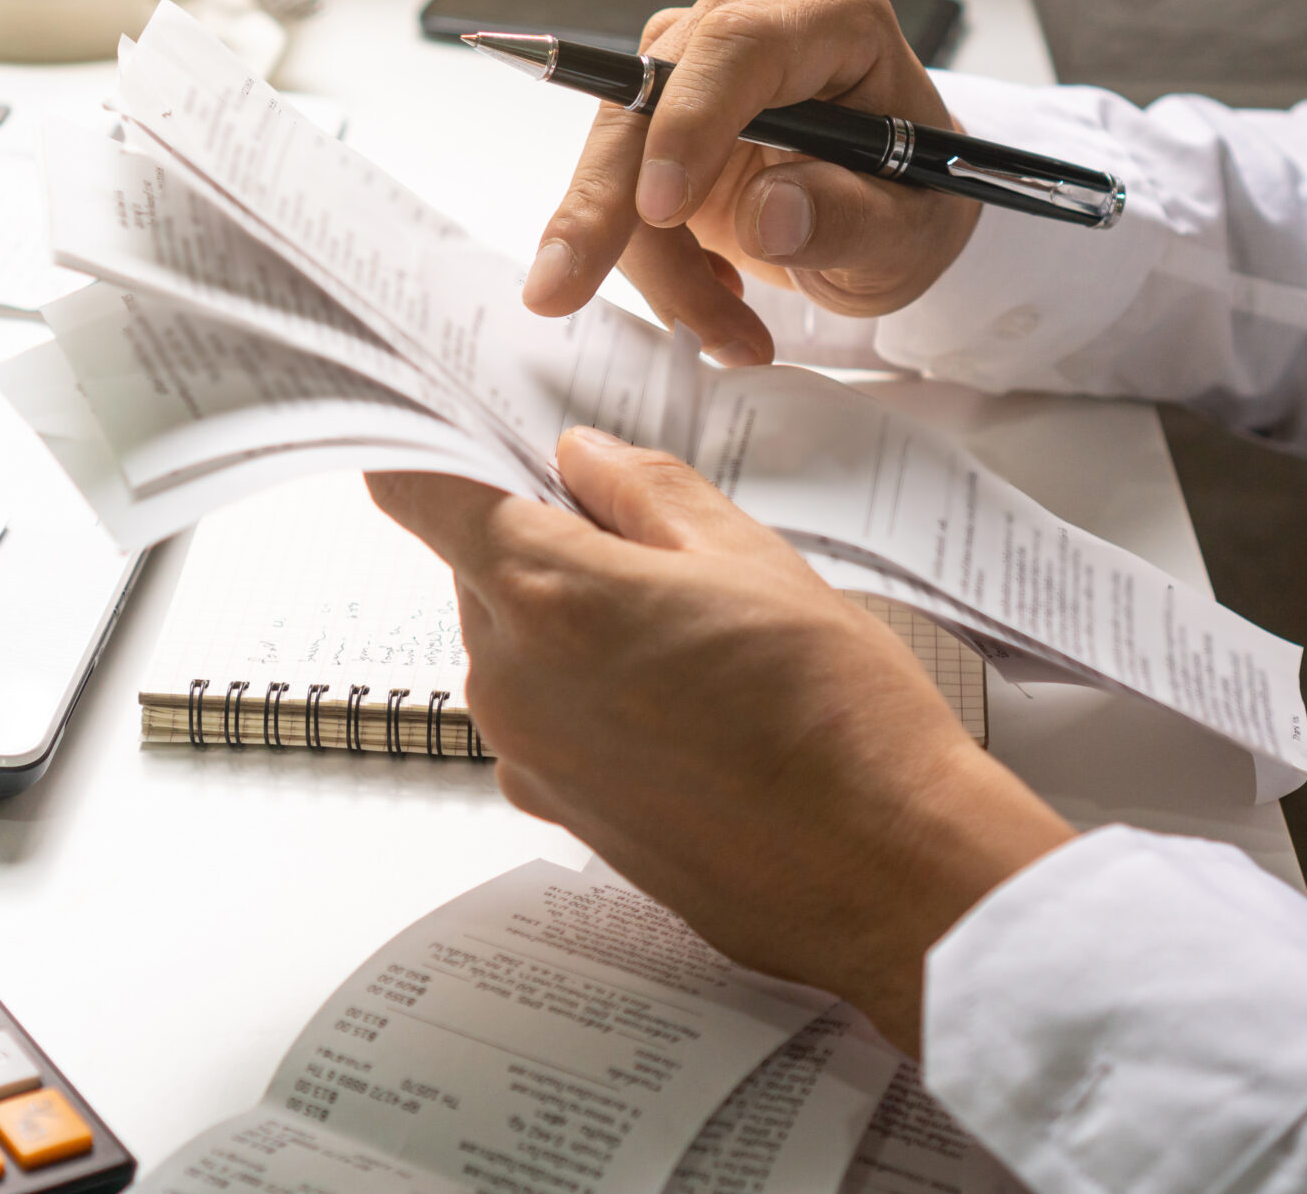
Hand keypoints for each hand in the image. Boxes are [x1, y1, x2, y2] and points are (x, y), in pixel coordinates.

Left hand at [368, 429, 1070, 1051]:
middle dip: (546, 540)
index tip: (464, 433)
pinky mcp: (556, 814)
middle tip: (653, 544)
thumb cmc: (839, 720)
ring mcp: (527, 757)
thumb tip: (582, 456)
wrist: (885, 874)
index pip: (421, 494)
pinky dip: (587, 696)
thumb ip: (647, 490)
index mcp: (550, 595)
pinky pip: (542, 719)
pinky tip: (685, 709)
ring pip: (512, 646)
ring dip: (571, 623)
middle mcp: (511, 682)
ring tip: (693, 640)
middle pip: (479, 569)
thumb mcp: (752, 557)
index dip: (431, 450)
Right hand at [521, 0, 980, 367]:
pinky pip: (619, 188)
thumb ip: (850, 221)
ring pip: (622, 155)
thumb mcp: (909, 233)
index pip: (738, 47)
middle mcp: (753, 18)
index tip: (659, 209)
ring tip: (727, 331)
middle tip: (563, 288)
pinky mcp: (659, 114)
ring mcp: (696, 63)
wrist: (893, 211)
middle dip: (607, 206)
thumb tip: (768, 217)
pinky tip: (715, 296)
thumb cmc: (912, 201)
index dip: (688, 123)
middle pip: (649, 97)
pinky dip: (651, 260)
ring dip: (652, 259)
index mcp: (834, 17)